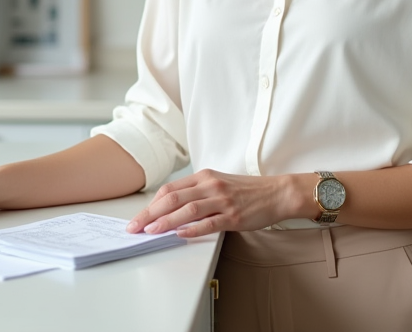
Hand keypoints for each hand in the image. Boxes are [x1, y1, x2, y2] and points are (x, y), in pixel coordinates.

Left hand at [125, 169, 300, 237]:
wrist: (276, 193)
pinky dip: (192, 229)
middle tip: (135, 227)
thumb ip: (196, 193)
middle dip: (150, 214)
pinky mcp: (233, 216)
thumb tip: (170, 208)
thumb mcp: (218, 184)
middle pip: (172, 199)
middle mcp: (210, 186)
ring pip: (187, 210)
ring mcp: (222, 201)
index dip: (151, 204)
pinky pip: (209, 223)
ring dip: (166, 222)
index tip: (138, 217)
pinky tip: (180, 235)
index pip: (170, 190)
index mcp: (204, 177)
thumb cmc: (246, 191)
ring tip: (151, 231)